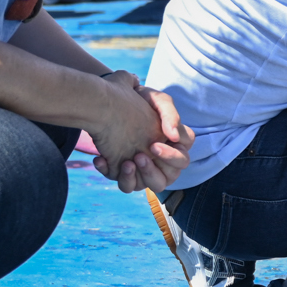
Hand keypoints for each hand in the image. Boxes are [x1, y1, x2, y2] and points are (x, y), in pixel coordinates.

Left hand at [87, 73, 191, 193]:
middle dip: (154, 168)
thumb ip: (170, 114)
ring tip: (126, 163)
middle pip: (171, 176)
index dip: (172, 156)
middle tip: (138, 155)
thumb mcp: (156, 100)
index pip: (183, 158)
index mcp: (175, 146)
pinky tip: (103, 159)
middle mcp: (164, 162)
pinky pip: (127, 186)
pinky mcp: (128, 175)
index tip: (153, 145)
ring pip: (154, 186)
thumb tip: (173, 137)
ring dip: (142, 176)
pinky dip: (117, 176)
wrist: (109, 104)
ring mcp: (147, 171)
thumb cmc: (138, 102)